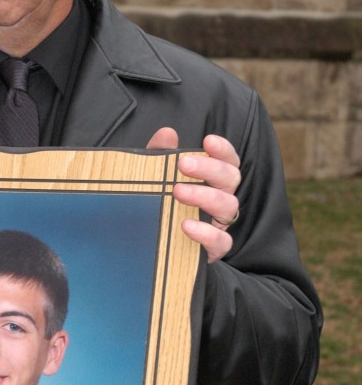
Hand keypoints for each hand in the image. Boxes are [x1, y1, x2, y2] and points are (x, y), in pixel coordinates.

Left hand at [146, 128, 240, 263]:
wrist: (153, 250)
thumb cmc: (161, 206)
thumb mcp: (156, 179)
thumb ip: (159, 155)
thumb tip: (167, 133)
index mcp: (213, 181)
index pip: (228, 161)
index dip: (223, 150)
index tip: (207, 141)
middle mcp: (221, 200)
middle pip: (231, 178)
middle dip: (209, 168)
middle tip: (183, 164)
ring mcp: (220, 225)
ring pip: (229, 206)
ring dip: (205, 196)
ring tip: (178, 192)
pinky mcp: (214, 249)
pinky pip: (222, 241)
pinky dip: (206, 233)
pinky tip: (186, 225)